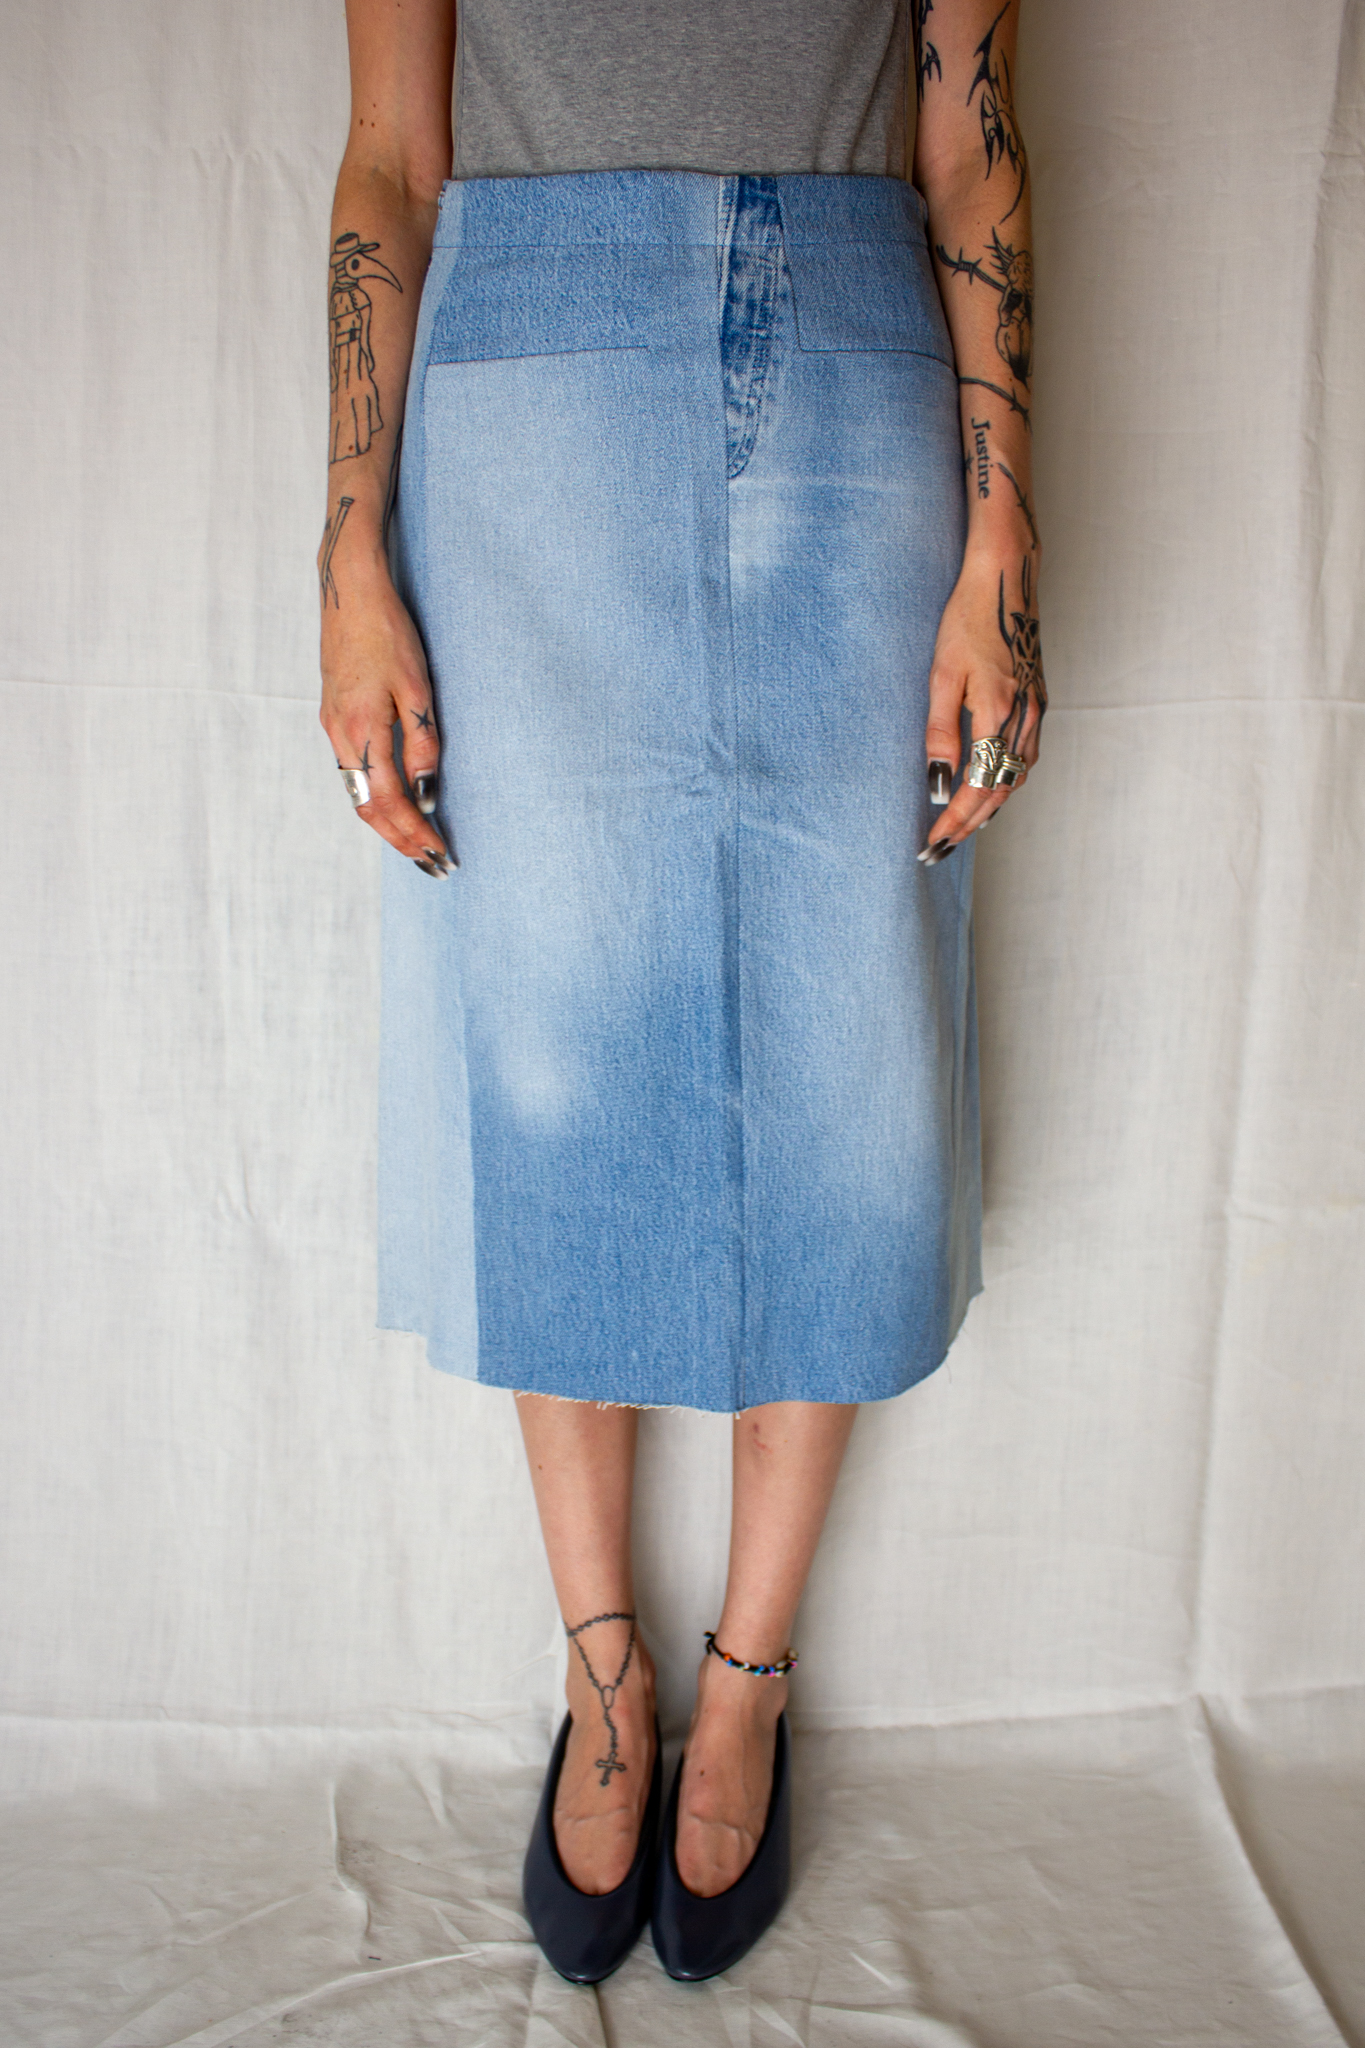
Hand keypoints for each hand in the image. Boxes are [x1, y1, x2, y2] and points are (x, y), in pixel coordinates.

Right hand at [318, 561, 451, 872]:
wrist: (348, 589)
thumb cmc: (389, 631)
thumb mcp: (417, 687)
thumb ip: (423, 743)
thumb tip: (427, 793)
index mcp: (363, 731)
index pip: (389, 803)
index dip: (414, 834)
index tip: (439, 855)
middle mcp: (341, 736)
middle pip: (367, 809)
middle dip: (400, 840)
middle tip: (432, 864)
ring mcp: (332, 726)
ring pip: (357, 793)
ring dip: (387, 823)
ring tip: (417, 842)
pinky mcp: (334, 716)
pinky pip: (353, 772)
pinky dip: (374, 797)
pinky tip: (395, 801)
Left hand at [919, 550, 1044, 862]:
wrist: (1007, 580)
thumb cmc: (967, 620)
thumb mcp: (942, 676)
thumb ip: (940, 734)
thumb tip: (939, 786)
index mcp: (998, 713)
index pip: (976, 788)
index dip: (955, 823)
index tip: (932, 844)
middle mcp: (1025, 719)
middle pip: (999, 793)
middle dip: (969, 827)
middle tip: (940, 851)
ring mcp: (1036, 712)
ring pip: (1016, 778)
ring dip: (990, 809)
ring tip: (961, 830)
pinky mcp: (1039, 703)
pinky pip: (1026, 758)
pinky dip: (1006, 782)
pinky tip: (990, 789)